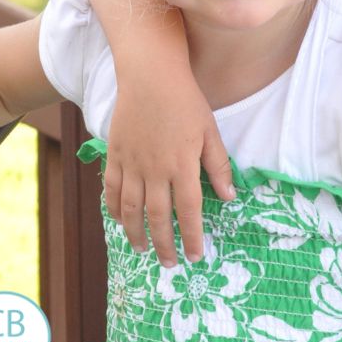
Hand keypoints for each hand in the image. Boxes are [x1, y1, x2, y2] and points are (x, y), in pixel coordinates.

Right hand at [105, 63, 230, 265]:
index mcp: (183, 166)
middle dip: (164, 245)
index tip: (196, 256)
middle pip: (159, 217)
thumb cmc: (187, 102)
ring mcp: (132, 164)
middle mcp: (155, 170)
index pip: (189, 211)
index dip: (193, 236)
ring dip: (137, 234)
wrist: (151, 77)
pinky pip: (110, 190)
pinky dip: (114, 210)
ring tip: (143, 250)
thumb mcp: (211, 132)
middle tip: (170, 264)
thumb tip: (230, 197)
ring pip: (131, 209)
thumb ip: (218, 166)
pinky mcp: (115, 155)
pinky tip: (119, 222)